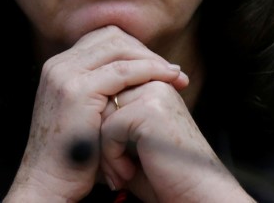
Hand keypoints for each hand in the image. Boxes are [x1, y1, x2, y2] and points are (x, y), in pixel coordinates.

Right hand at [4, 25, 187, 201]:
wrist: (47, 184)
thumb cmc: (71, 159)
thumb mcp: (83, 116)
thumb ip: (99, 94)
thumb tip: (132, 81)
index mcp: (57, 67)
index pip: (102, 39)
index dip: (133, 49)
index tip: (158, 66)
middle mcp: (58, 65)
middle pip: (111, 37)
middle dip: (145, 51)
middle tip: (173, 70)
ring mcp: (65, 74)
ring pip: (119, 48)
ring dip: (152, 60)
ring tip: (176, 75)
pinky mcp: (78, 90)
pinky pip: (123, 70)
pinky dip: (149, 71)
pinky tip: (167, 80)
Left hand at [100, 81, 252, 201]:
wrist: (195, 196)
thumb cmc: (160, 175)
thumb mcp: (129, 140)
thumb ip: (108, 116)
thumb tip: (77, 106)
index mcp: (151, 84)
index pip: (104, 92)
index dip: (100, 128)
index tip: (111, 159)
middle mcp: (154, 82)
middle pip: (100, 100)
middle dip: (98, 137)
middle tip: (112, 169)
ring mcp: (154, 92)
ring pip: (100, 112)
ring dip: (103, 149)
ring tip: (119, 172)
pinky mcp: (151, 109)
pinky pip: (109, 127)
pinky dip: (111, 156)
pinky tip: (127, 173)